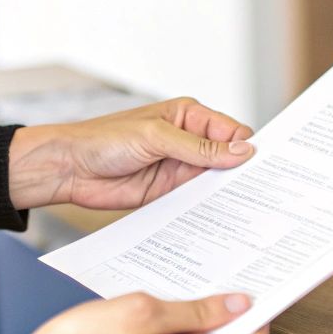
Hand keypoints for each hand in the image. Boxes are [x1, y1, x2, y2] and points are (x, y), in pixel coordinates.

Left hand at [6, 97, 254, 211]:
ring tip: (245, 208)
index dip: (247, 148)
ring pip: (214, 181)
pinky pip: (196, 200)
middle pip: (228, 158)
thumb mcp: (157, 138)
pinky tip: (219, 217)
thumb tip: (242, 151)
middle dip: (241, 172)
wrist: (70, 168)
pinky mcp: (169, 192)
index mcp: (189, 117)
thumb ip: (200, 148)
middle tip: (261, 190)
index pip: (231, 132)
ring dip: (225, 192)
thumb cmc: (105, 139)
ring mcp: (180, 168)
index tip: (262, 166)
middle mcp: (189, 142)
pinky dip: (207, 207)